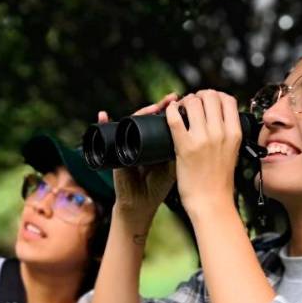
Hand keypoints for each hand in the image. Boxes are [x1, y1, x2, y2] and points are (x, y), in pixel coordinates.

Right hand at [99, 93, 178, 230]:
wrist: (140, 203)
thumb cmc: (157, 187)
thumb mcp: (174, 166)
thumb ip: (182, 149)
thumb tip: (197, 129)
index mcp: (155, 141)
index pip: (162, 119)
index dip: (172, 109)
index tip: (184, 101)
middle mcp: (140, 139)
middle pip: (148, 116)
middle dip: (159, 106)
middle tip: (172, 98)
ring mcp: (127, 143)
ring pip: (132, 120)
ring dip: (141, 111)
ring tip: (153, 107)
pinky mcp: (115, 151)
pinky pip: (110, 134)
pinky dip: (104, 123)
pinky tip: (104, 115)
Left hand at [165, 89, 241, 215]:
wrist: (211, 203)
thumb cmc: (219, 181)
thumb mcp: (233, 153)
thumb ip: (228, 135)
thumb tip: (221, 120)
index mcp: (235, 133)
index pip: (227, 99)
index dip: (215, 96)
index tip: (206, 102)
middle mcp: (220, 133)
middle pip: (210, 96)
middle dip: (198, 96)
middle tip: (190, 104)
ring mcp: (202, 139)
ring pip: (193, 103)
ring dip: (184, 101)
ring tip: (180, 109)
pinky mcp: (184, 147)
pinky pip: (175, 118)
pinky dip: (171, 110)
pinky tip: (169, 112)